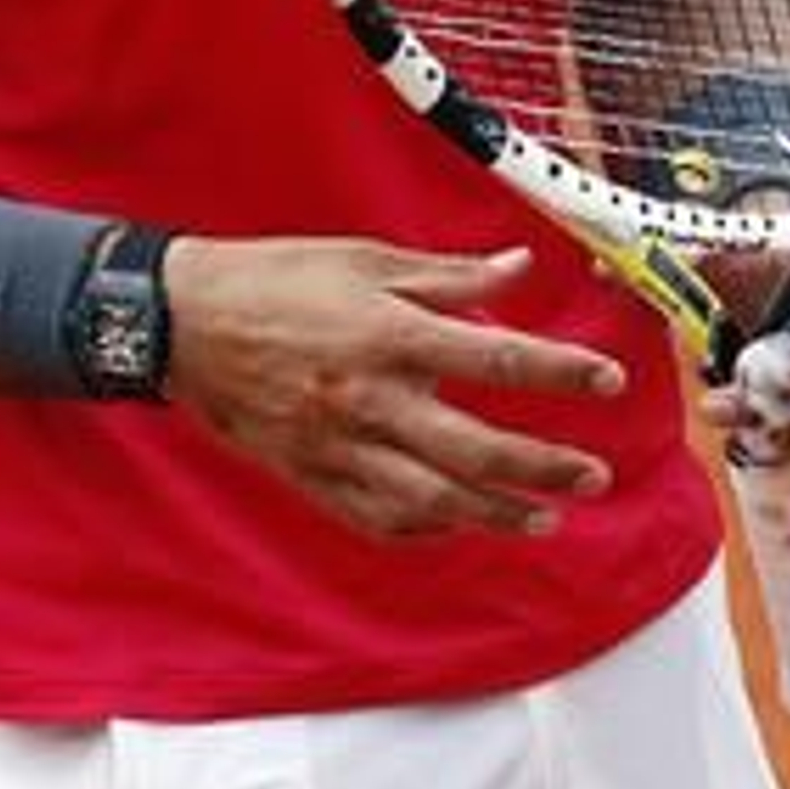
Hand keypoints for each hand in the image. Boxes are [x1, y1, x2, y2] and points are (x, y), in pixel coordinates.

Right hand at [162, 234, 625, 539]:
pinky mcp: (313, 476)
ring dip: (499, 514)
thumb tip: (519, 267)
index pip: (497, 361)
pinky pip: (381, 519)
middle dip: (546, 468)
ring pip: (437, 500)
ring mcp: (341, 447)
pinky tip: (459, 526)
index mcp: (389, 334)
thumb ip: (447, 274)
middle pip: (478, 449)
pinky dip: (427, 530)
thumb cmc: (275, 278)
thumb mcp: (364, 258)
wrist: (183, 320)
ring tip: (543, 517)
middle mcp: (372, 399)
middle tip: (592, 474)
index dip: (560, 370)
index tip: (606, 378)